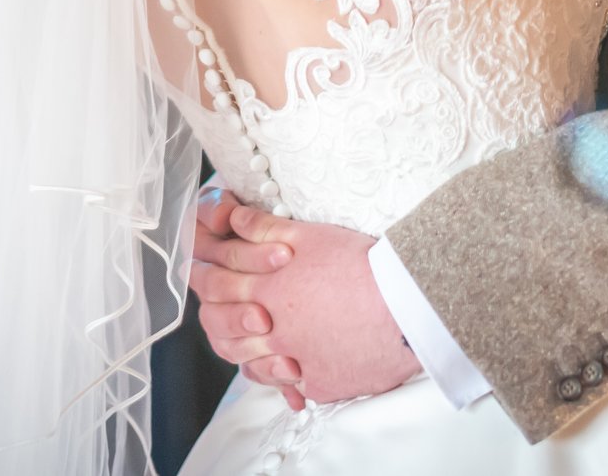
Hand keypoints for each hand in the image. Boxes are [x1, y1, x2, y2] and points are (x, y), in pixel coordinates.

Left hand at [190, 193, 419, 405]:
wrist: (406, 307)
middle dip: (217, 320)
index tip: (200, 274)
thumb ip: (264, 228)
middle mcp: (273, 332)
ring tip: (256, 341)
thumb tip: (233, 220)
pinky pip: (291, 388)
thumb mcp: (310, 235)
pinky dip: (286, 379)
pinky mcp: (320, 384)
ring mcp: (295, 363)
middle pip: (223, 333)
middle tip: (219, 311)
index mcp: (265, 291)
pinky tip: (292, 367)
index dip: (203, 278)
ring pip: (252, 365)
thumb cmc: (362, 265)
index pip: (215, 288)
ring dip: (248, 353)